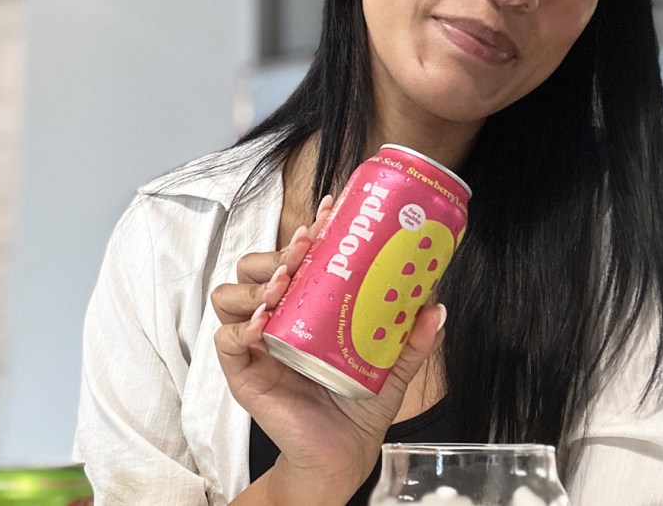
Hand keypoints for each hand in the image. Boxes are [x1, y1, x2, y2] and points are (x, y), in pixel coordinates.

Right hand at [211, 195, 445, 504]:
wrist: (344, 452)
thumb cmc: (360, 401)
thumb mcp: (393, 363)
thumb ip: (414, 338)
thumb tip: (435, 306)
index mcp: (306, 304)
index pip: (296, 256)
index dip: (310, 229)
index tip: (331, 210)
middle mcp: (277, 315)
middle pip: (256, 265)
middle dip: (278, 251)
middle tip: (305, 250)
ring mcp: (256, 342)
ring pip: (231, 293)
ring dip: (255, 283)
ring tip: (282, 286)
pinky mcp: (244, 371)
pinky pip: (227, 339)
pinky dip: (241, 327)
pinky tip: (265, 323)